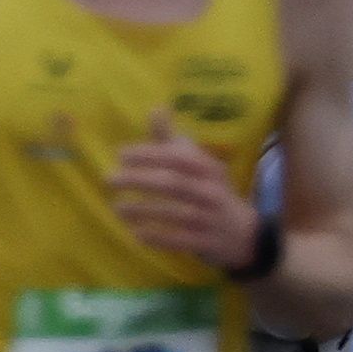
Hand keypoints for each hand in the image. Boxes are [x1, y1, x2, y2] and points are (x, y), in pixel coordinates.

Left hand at [107, 113, 251, 265]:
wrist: (242, 230)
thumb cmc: (209, 189)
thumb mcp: (197, 163)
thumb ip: (172, 140)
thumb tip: (156, 109)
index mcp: (208, 169)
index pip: (179, 158)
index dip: (150, 154)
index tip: (121, 155)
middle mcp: (211, 191)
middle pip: (174, 184)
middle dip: (140, 180)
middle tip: (109, 179)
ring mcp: (211, 218)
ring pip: (176, 214)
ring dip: (143, 210)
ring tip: (116, 207)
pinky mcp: (207, 242)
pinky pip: (181, 241)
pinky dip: (158, 238)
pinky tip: (136, 233)